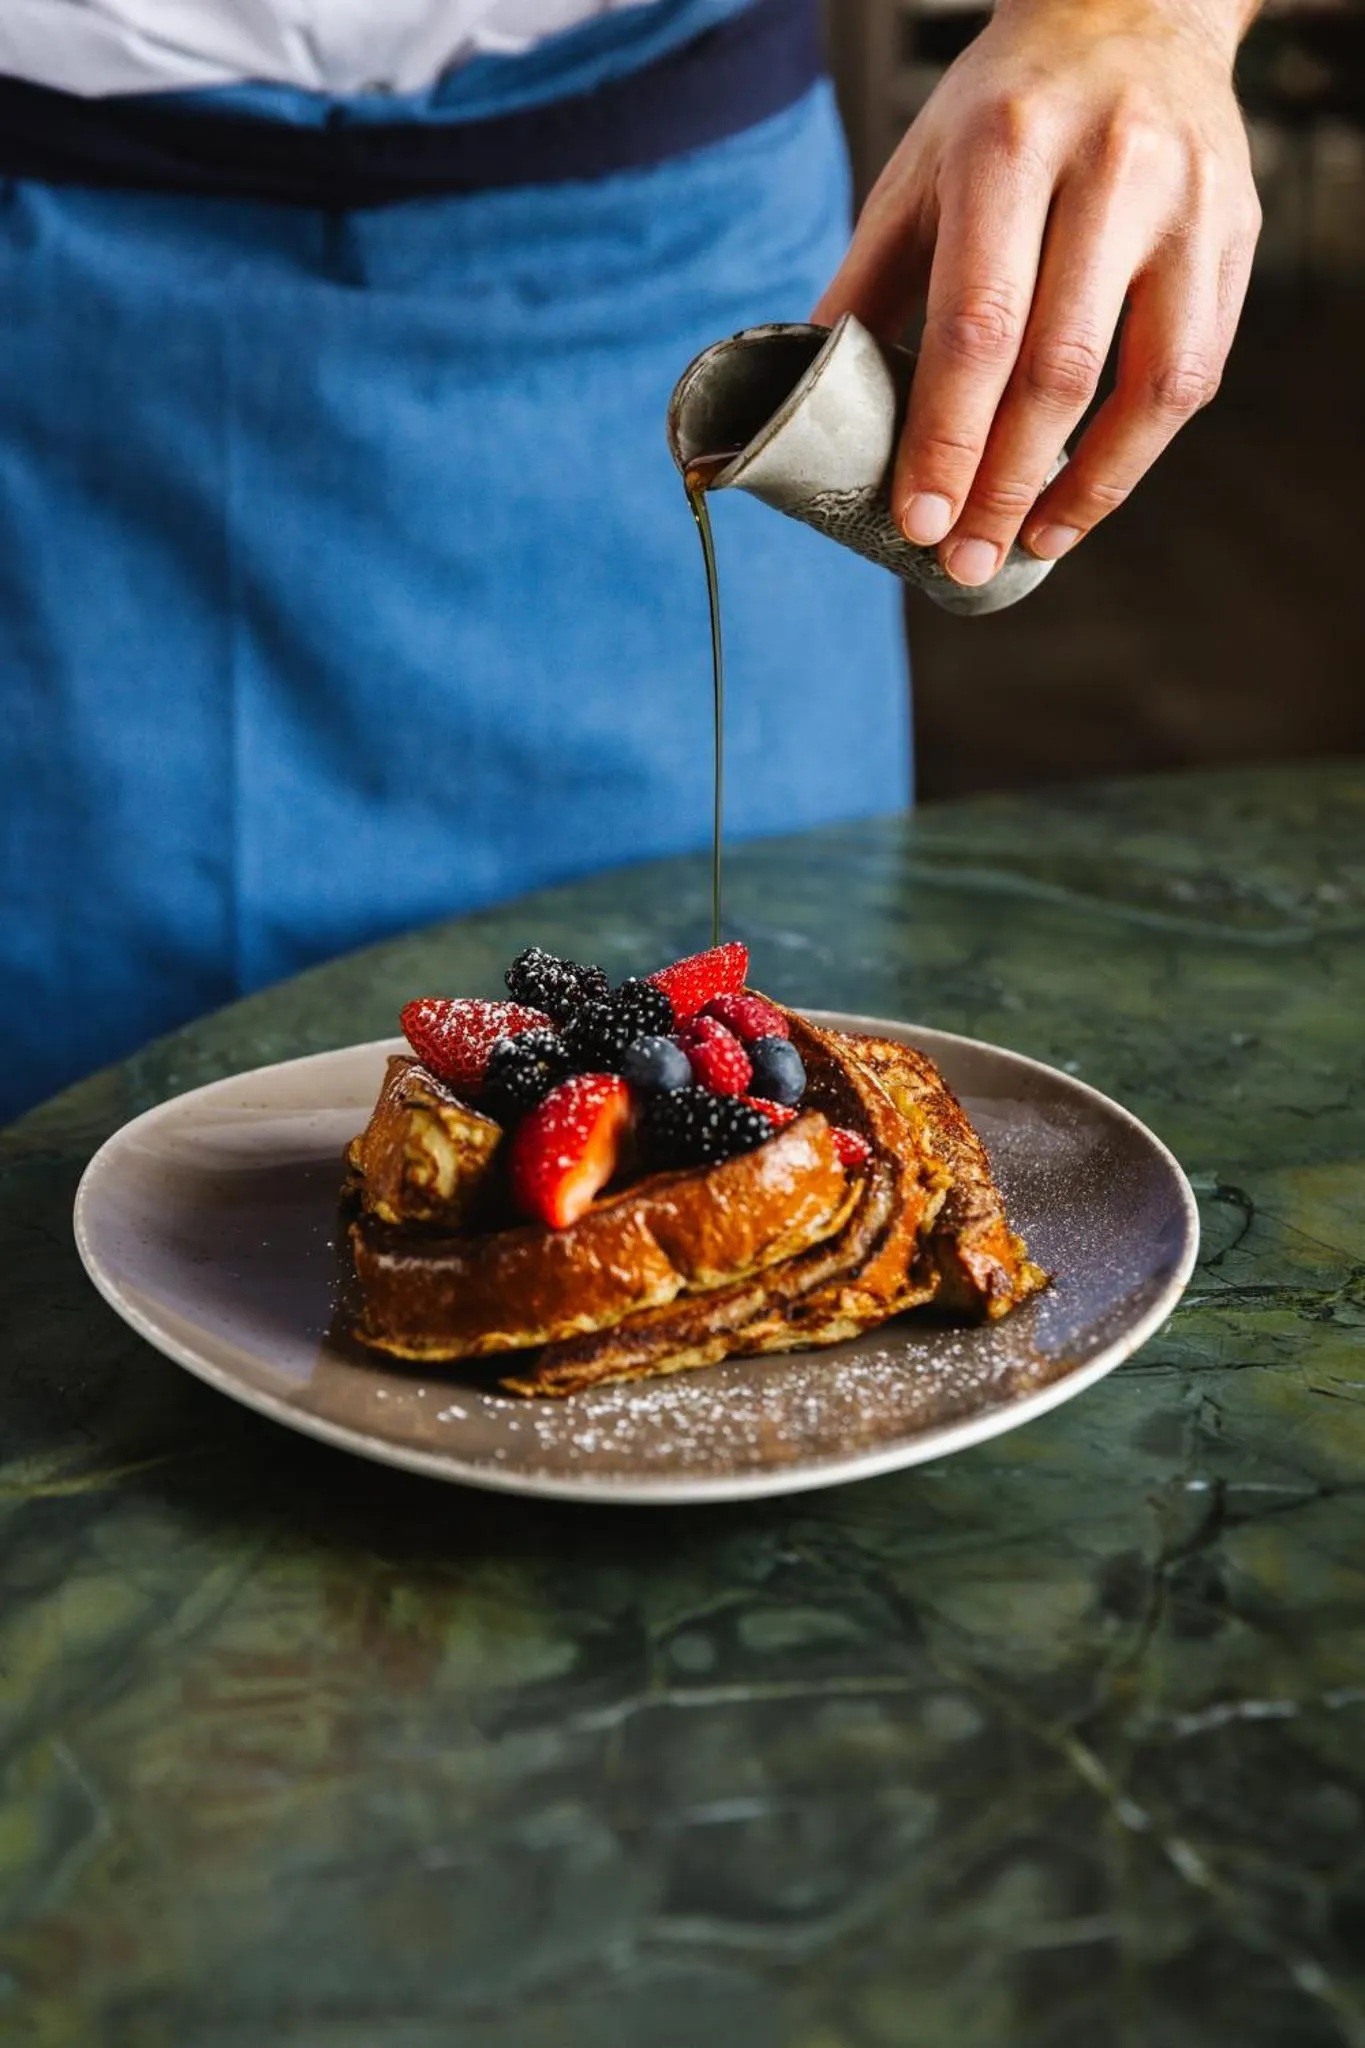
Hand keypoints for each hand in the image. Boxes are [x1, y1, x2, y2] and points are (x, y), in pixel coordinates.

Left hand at [815, 0, 1262, 585]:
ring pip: (1150, 383)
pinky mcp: (1236, 238)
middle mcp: (1112, 168)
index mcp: (1008, 148)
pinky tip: (1080, 501)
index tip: (917, 521)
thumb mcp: (915, 177)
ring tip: (1026, 546)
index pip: (977, 324)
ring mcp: (1189, 205)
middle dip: (1004, 483)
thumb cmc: (1003, 113)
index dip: (947, 437)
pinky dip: (1135, 456)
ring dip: (1084, 488)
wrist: (1130, 13)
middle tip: (962, 561)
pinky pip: (1193, 375)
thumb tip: (803, 411)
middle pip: (1058, 367)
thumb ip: (862, 290)